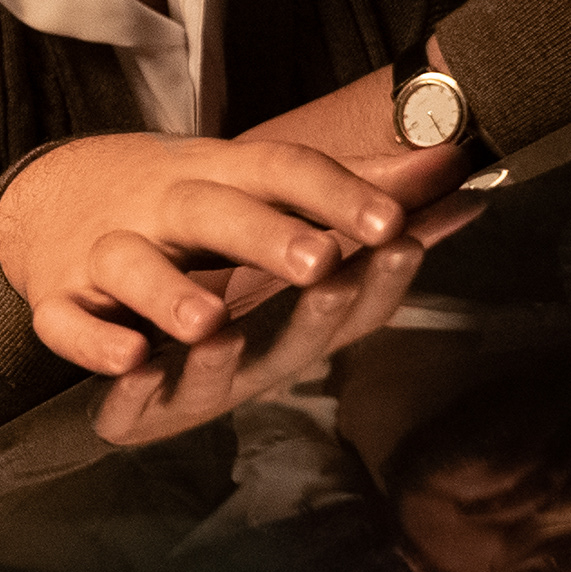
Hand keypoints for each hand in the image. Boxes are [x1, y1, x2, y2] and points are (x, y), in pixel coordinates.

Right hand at [0, 134, 422, 374]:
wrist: (48, 200)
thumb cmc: (184, 207)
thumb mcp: (261, 189)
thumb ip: (357, 191)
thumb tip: (461, 173)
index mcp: (220, 177)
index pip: (280, 169)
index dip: (335, 194)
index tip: (395, 220)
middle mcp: (162, 208)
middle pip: (208, 213)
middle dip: (263, 238)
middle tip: (319, 262)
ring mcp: (105, 255)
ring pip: (130, 267)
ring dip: (168, 295)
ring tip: (210, 323)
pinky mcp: (60, 300)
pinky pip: (66, 324)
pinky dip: (91, 344)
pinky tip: (128, 360)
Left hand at [92, 186, 486, 444]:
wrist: (113, 337)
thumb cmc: (225, 289)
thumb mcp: (292, 244)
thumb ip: (367, 209)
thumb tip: (457, 163)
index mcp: (296, 331)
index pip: (352, 308)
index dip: (378, 278)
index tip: (401, 238)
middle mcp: (253, 367)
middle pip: (290, 347)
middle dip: (312, 317)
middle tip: (326, 274)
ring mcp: (188, 392)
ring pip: (205, 382)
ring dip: (215, 362)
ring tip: (218, 331)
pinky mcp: (127, 408)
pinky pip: (127, 405)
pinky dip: (126, 385)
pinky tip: (128, 364)